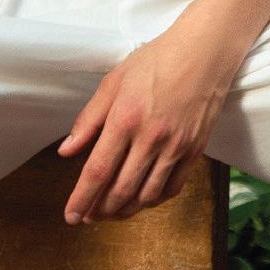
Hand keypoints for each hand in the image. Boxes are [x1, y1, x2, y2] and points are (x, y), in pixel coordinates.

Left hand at [59, 31, 237, 223]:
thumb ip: (88, 120)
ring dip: (126, 210)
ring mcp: (176, 146)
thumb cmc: (156, 61)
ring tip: (111, 212)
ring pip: (147, 195)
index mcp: (125, 119)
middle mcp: (151, 138)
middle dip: (100, 210)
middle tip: (88, 217)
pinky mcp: (194, 149)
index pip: (98, 171)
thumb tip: (66, 152)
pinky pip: (173, 187)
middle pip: (121, 190)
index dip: (82, 198)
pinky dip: (155, 200)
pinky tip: (142, 199)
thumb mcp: (113, 82)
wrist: (204, 52)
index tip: (70, 216)